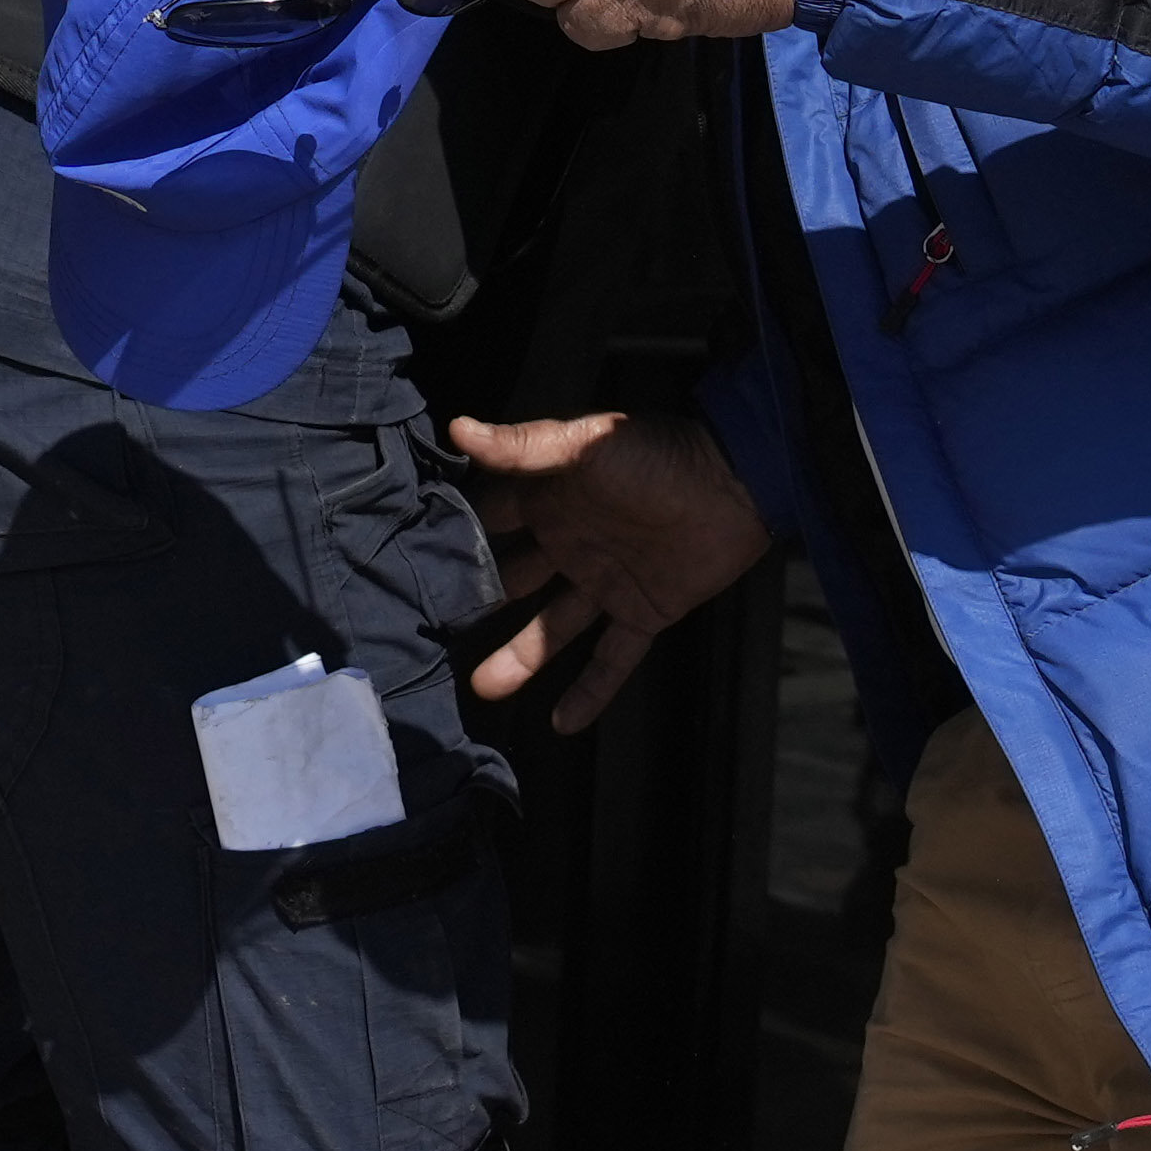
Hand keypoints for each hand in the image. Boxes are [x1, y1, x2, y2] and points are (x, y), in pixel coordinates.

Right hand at [446, 407, 777, 728]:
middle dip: (476, 608)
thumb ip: (522, 446)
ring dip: (520, 658)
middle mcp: (571, 542)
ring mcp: (606, 580)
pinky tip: (562, 722)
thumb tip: (458, 428)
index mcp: (552, 498)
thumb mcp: (586, 446)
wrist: (740, 485)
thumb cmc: (663, 455)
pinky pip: (613, 658)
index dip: (456, 539)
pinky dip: (591, 691)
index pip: (491, 520)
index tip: (411, 564)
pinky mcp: (644, 610)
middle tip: (434, 636)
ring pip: (552, 628)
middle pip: (512, 582)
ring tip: (483, 688)